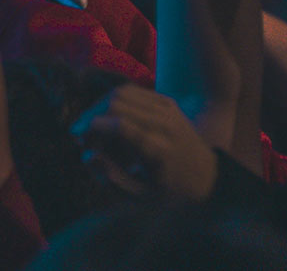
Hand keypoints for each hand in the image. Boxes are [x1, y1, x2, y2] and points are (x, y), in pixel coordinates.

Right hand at [70, 84, 217, 202]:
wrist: (207, 176)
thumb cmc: (171, 193)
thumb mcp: (142, 197)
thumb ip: (112, 178)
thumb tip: (88, 156)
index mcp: (158, 148)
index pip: (119, 125)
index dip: (93, 127)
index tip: (79, 139)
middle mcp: (164, 123)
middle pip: (117, 103)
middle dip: (93, 115)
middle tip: (83, 135)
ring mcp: (167, 108)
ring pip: (122, 92)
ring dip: (102, 105)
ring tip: (94, 125)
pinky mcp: (167, 102)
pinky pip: (133, 90)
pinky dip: (115, 100)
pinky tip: (110, 117)